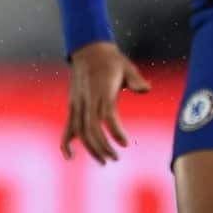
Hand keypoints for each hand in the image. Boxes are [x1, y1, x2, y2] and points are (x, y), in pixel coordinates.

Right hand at [61, 40, 151, 163]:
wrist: (88, 50)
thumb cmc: (111, 61)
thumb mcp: (127, 66)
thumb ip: (135, 80)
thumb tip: (146, 89)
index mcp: (102, 90)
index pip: (106, 114)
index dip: (114, 131)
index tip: (125, 143)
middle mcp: (87, 99)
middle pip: (91, 128)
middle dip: (102, 146)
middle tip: (116, 158)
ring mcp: (77, 103)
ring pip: (80, 131)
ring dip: (90, 148)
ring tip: (104, 161)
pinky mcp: (72, 106)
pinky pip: (67, 127)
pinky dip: (66, 142)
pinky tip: (69, 157)